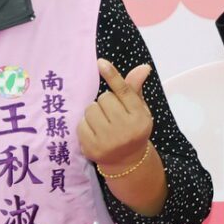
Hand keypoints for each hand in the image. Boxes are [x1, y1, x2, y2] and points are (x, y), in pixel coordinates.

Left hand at [79, 59, 152, 173]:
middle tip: (111, 115)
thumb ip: (134, 89)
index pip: (124, 92)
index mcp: (140, 117)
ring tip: (103, 124)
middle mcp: (126, 129)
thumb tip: (143, 67)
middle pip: (104, 98)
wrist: (127, 161)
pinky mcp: (93, 148)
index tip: (101, 62)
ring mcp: (109, 140)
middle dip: (105, 103)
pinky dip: (85, 125)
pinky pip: (81, 124)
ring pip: (90, 109)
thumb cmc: (132, 129)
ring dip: (94, 113)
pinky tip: (95, 133)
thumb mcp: (138, 110)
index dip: (112, 76)